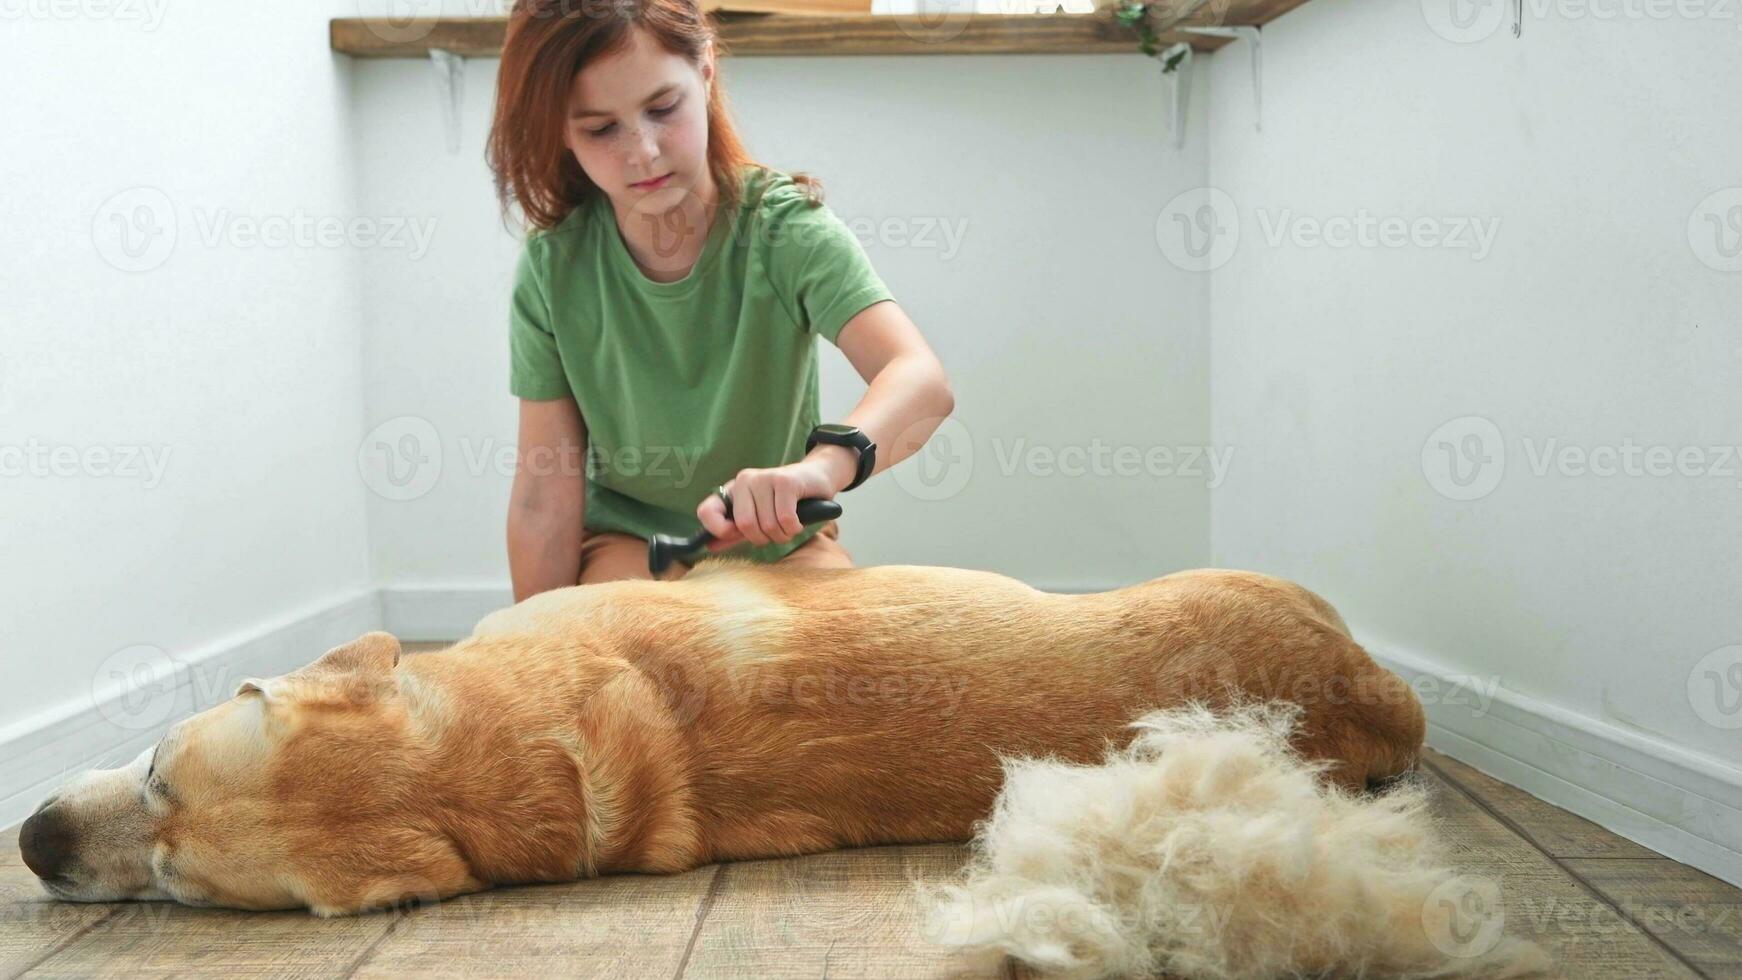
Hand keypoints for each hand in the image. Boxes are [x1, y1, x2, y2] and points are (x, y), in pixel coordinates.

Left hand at [696, 458, 842, 551]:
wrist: (817, 477)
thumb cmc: (786, 502)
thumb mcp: (756, 518)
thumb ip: (734, 532)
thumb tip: (709, 546)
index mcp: (732, 490)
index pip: (706, 512)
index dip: (719, 531)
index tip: (737, 535)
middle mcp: (744, 480)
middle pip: (745, 525)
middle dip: (764, 538)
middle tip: (775, 532)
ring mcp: (765, 478)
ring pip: (768, 525)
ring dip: (783, 535)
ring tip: (789, 525)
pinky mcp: (785, 481)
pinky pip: (785, 519)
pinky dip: (794, 528)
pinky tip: (797, 521)